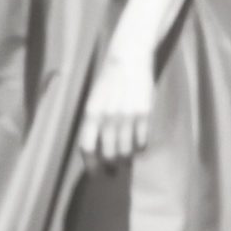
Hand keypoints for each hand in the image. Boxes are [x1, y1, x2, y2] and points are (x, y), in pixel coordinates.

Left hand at [78, 34, 155, 169]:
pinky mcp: (144, 114)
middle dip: (110, 165)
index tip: (94, 173)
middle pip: (108, 153)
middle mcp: (108, 117)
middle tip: (113, 168)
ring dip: (126, 158)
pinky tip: (139, 146)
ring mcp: (127, 116)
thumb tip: (95, 146)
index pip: (87, 147)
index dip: (90, 164)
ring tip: (126, 158)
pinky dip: (140, 147)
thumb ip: (94, 121)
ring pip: (126, 151)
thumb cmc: (108, 80)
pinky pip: (142, 141)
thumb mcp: (94, 99)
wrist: (129, 58)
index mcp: (92, 113)